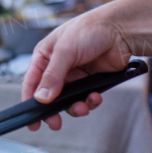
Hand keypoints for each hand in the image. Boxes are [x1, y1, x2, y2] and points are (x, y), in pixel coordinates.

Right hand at [22, 7, 132, 130]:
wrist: (121, 29)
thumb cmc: (90, 29)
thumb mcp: (66, 51)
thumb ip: (52, 76)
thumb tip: (41, 98)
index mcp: (45, 56)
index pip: (31, 83)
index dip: (29, 102)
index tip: (31, 121)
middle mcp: (57, 67)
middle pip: (49, 96)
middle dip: (53, 111)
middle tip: (55, 123)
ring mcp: (74, 75)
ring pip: (68, 100)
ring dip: (75, 107)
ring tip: (83, 107)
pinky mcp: (90, 80)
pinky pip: (85, 98)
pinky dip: (89, 101)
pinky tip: (95, 97)